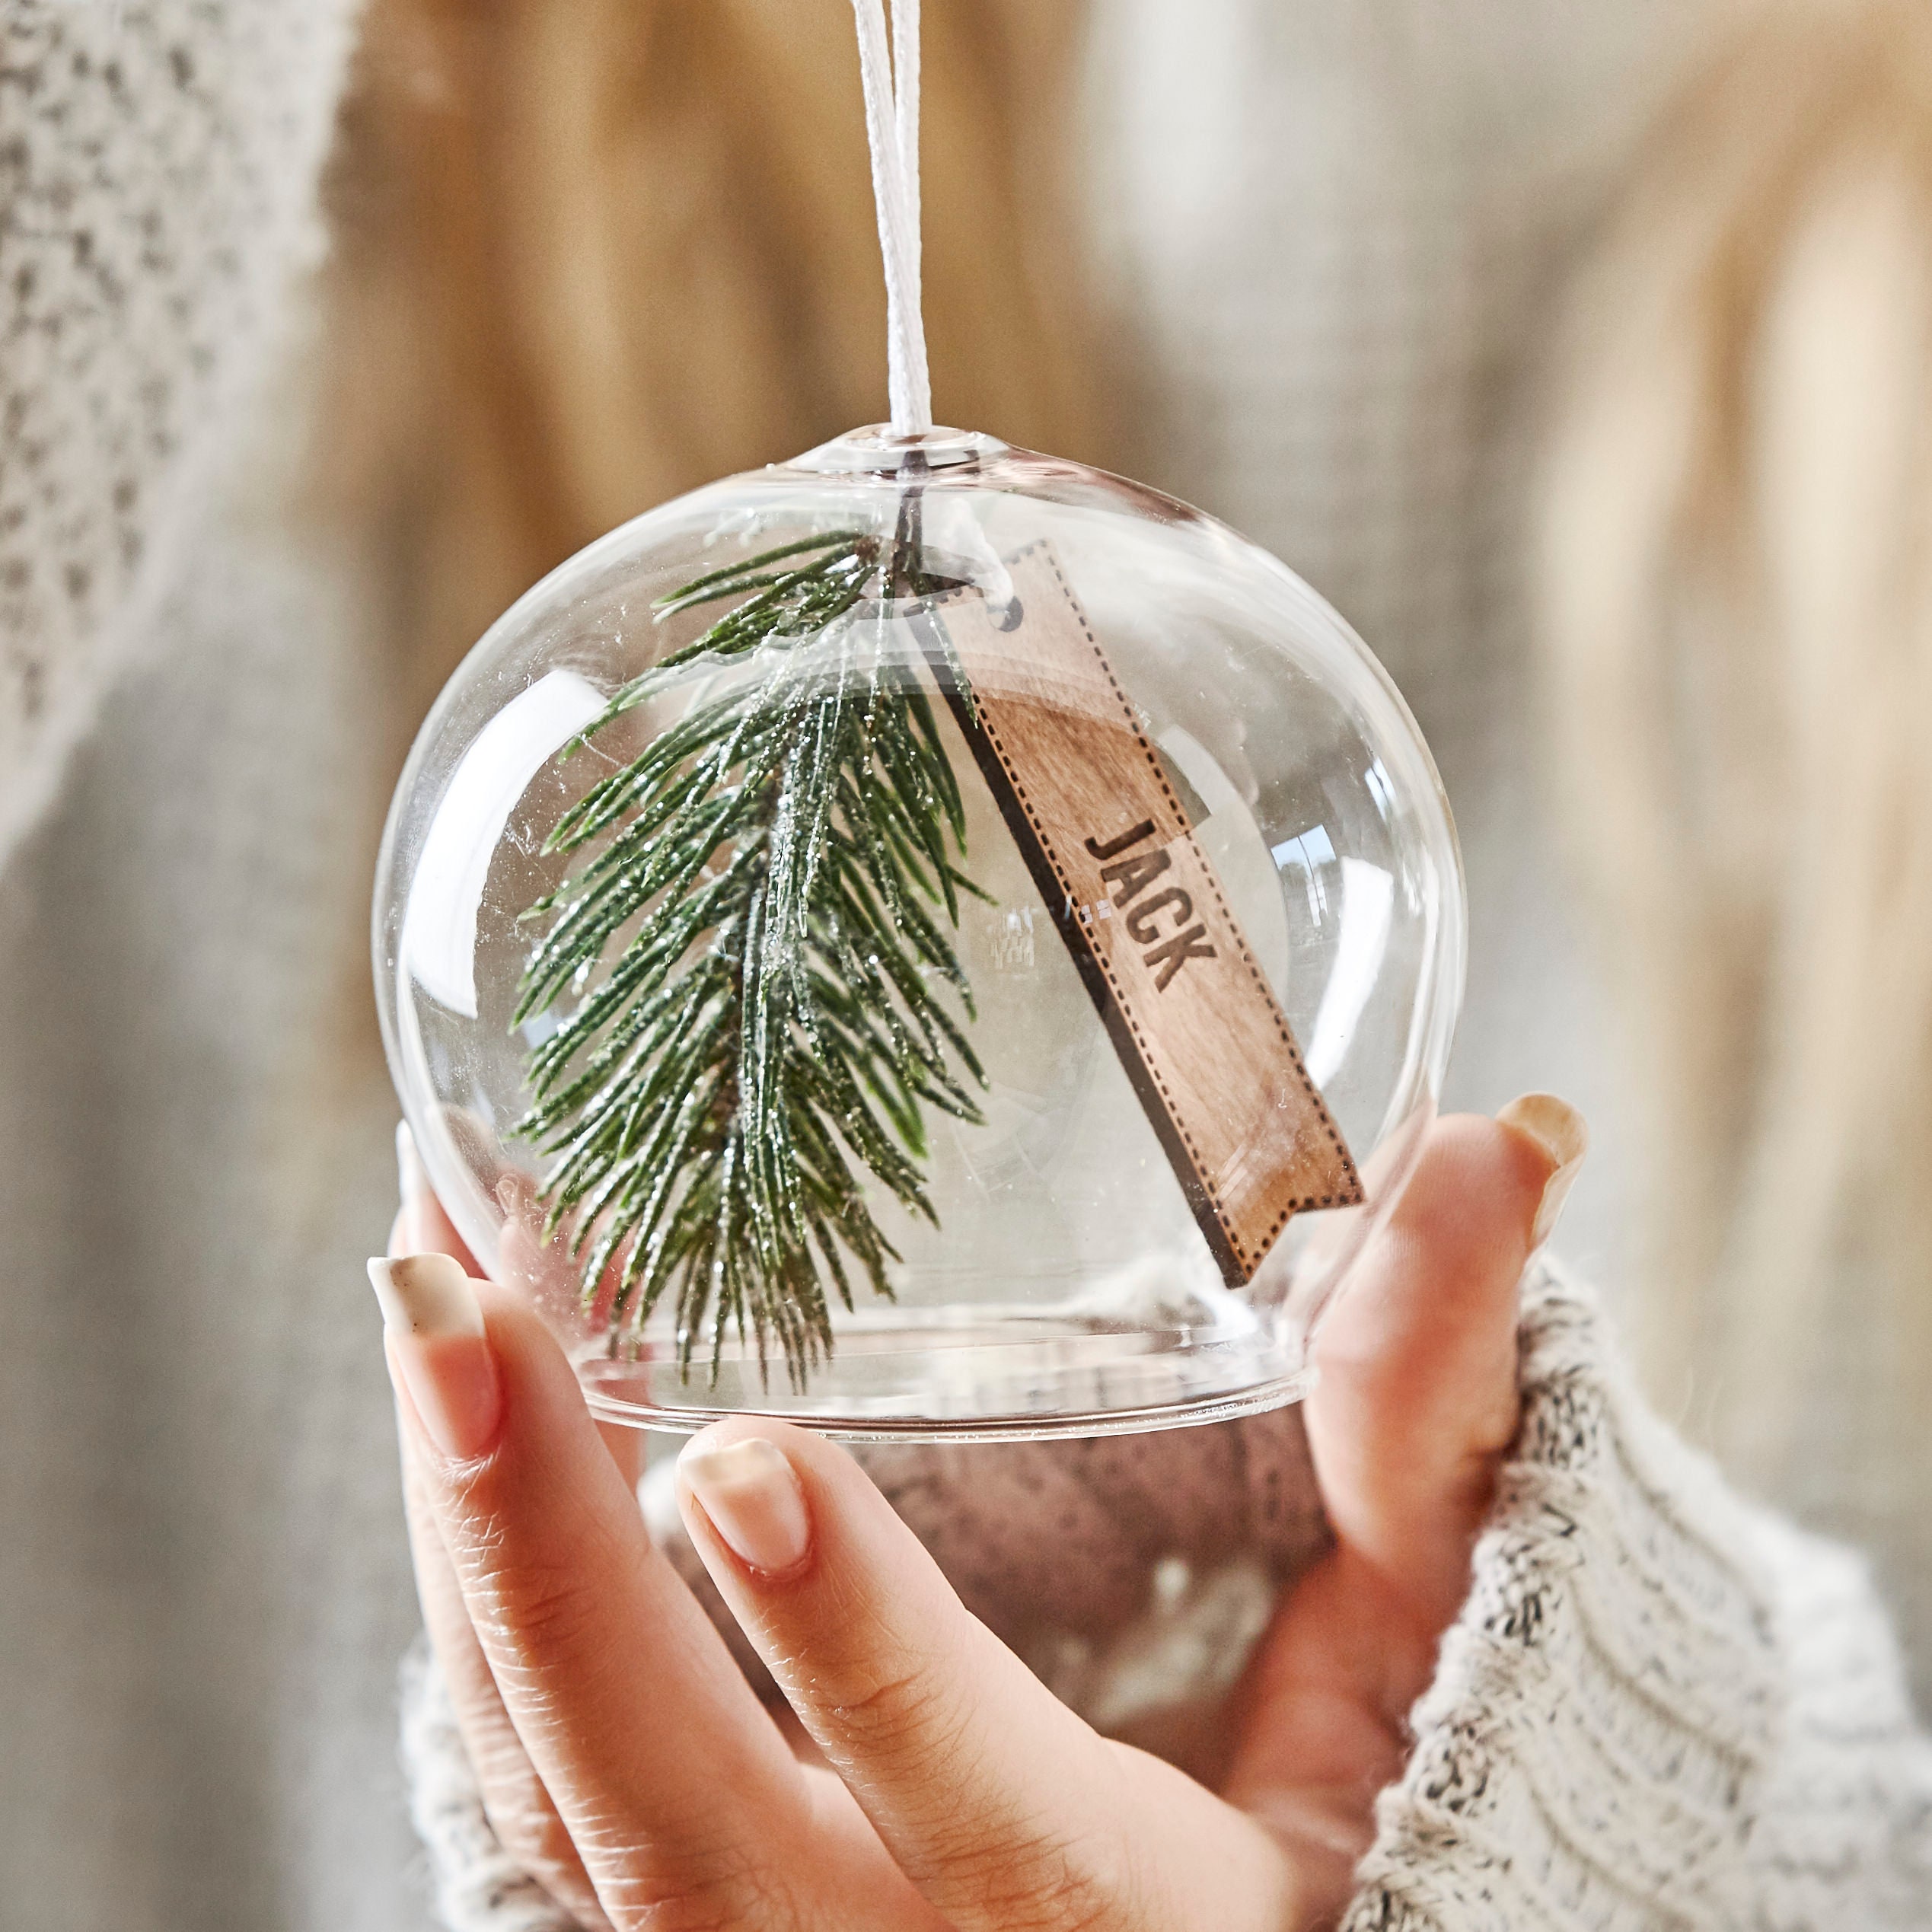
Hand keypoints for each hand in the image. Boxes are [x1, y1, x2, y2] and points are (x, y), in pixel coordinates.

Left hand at [374, 1099, 1582, 1931]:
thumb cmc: (1362, 1814)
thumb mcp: (1416, 1647)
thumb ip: (1426, 1407)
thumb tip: (1502, 1142)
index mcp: (1123, 1928)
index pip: (976, 1806)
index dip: (854, 1643)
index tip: (738, 1453)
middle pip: (677, 1815)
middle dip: (547, 1556)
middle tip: (448, 1296)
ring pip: (560, 1794)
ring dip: (469, 1543)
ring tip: (423, 1289)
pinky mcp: (678, 1913)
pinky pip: (534, 1781)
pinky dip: (476, 1596)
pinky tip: (453, 1412)